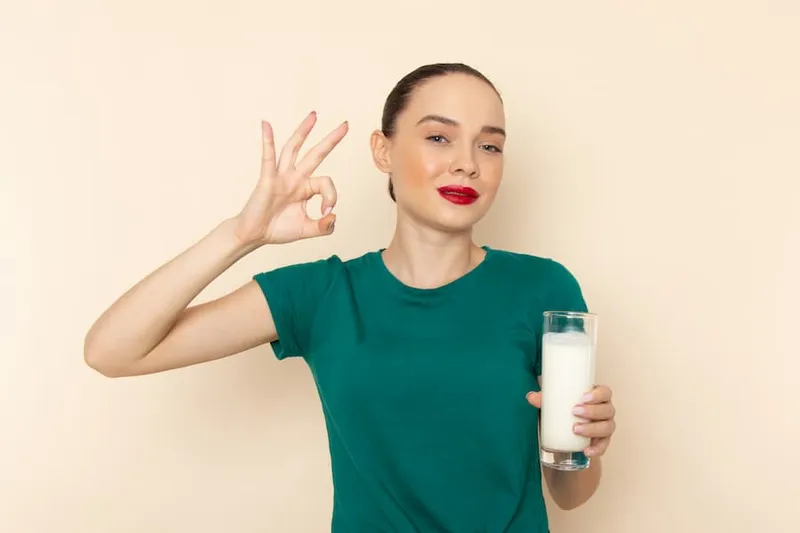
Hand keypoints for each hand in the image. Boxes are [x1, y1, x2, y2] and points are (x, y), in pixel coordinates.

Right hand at [234, 111, 348, 245]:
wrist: (255, 235)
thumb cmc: (278, 229)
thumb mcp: (307, 230)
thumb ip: (324, 227)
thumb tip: (333, 216)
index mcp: (305, 188)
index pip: (326, 181)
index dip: (331, 196)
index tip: (326, 212)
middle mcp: (294, 178)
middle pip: (315, 154)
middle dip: (330, 140)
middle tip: (345, 124)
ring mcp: (281, 176)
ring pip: (293, 148)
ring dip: (303, 131)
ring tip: (314, 115)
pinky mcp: (267, 180)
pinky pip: (268, 158)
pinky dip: (267, 141)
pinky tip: (266, 125)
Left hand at [526, 385, 615, 457]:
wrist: (568, 437)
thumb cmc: (565, 413)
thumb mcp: (555, 405)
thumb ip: (544, 400)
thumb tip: (531, 397)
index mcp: (596, 398)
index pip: (605, 392)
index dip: (598, 394)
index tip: (584, 397)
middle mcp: (605, 411)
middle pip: (607, 410)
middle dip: (592, 411)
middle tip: (575, 411)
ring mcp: (605, 427)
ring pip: (607, 427)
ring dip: (593, 428)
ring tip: (575, 429)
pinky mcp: (603, 442)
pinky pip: (604, 446)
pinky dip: (597, 449)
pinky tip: (587, 451)